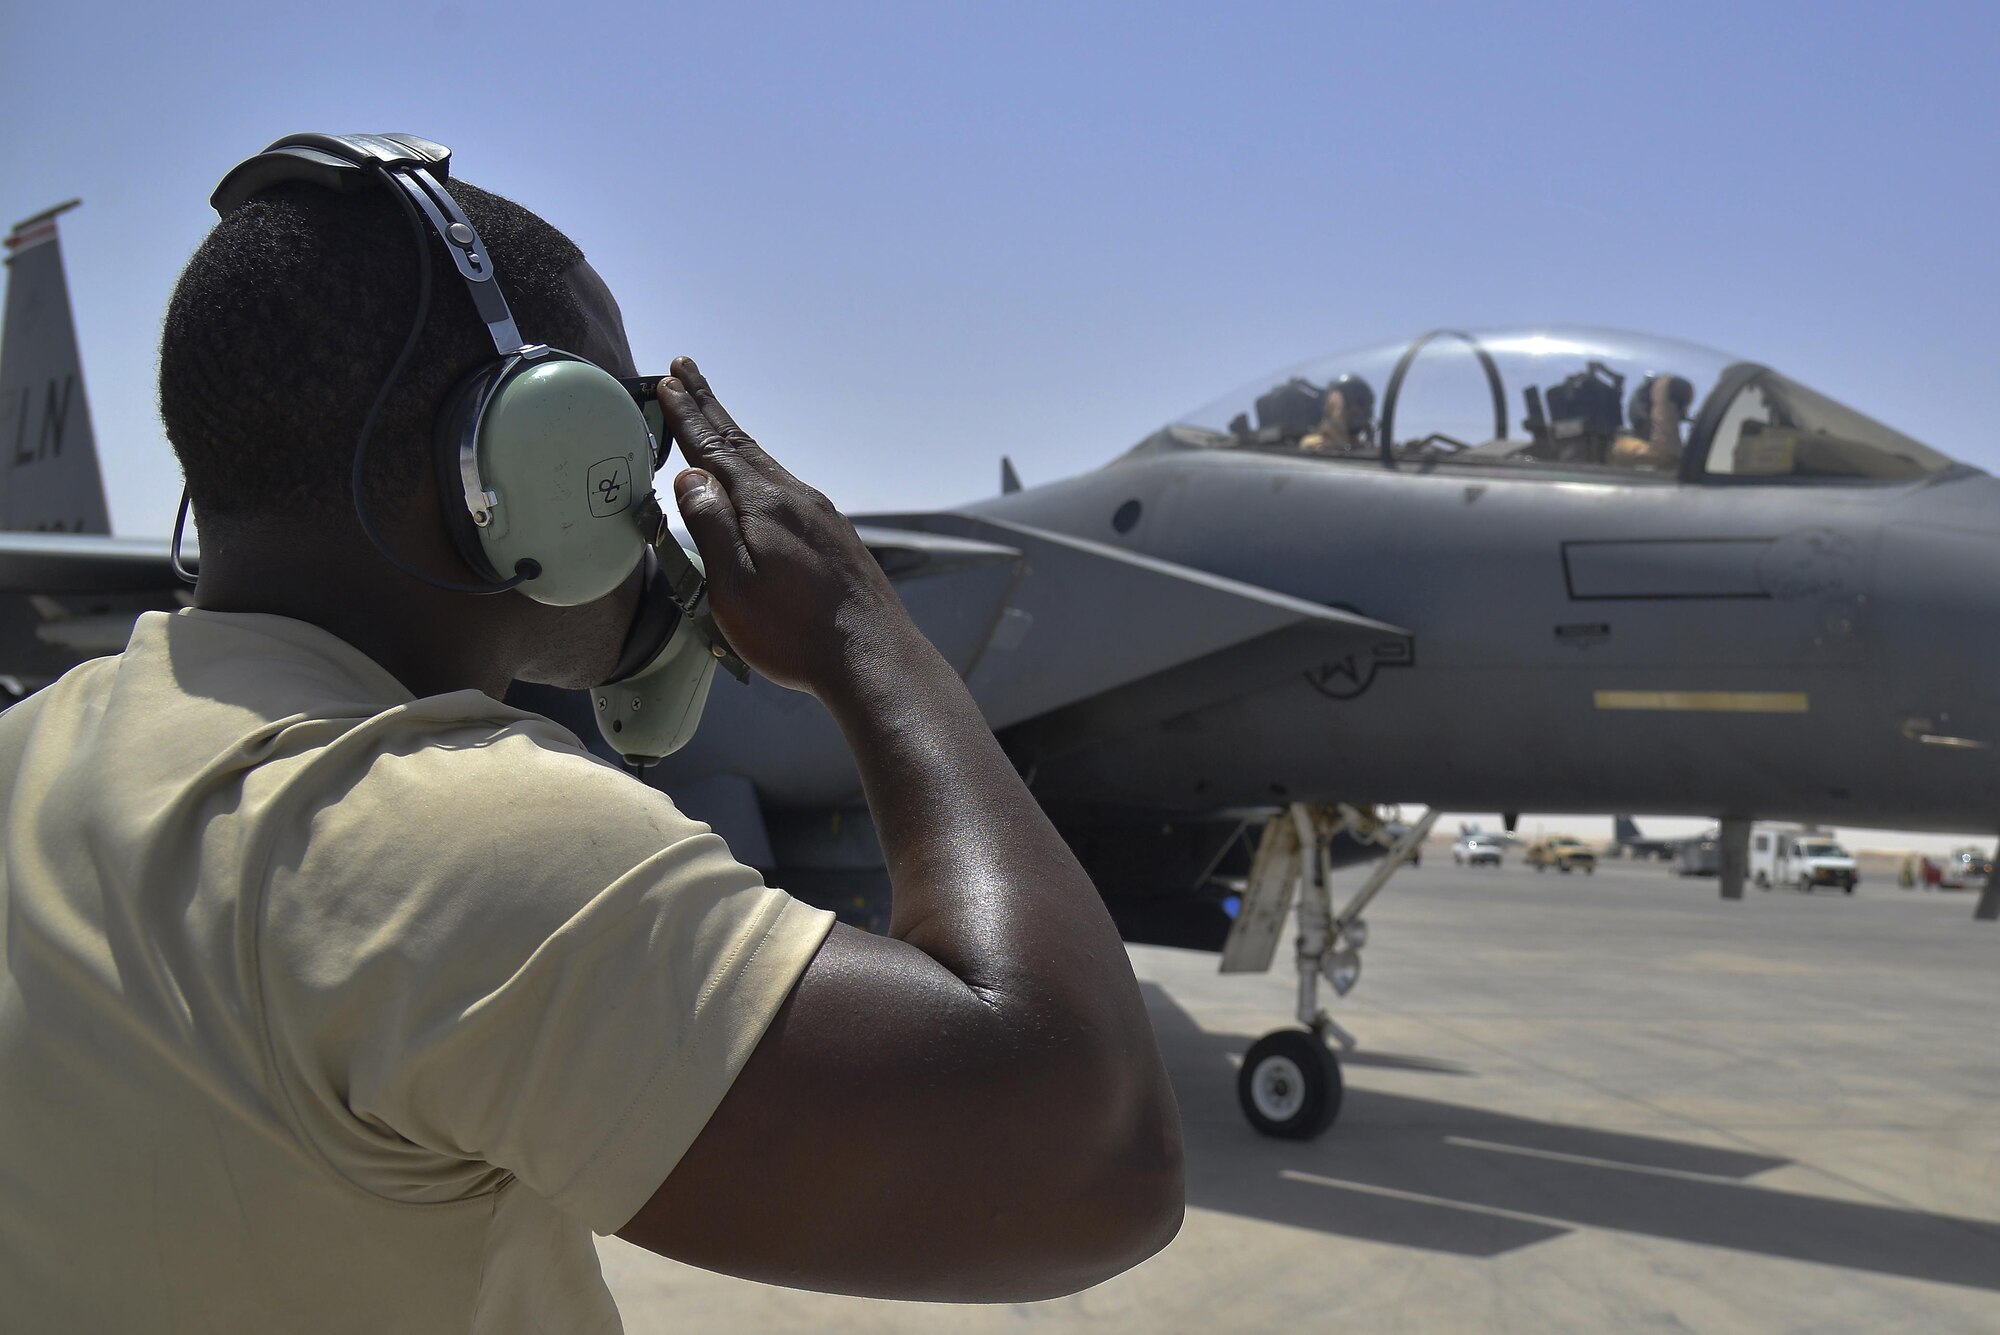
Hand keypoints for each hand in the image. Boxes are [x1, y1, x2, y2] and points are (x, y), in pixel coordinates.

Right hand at [656, 358, 914, 697]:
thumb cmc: (795, 632)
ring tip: (712, 418)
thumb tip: (690, 475)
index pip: (714, 449)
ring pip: (766, 465)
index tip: (668, 383)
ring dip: (734, 437)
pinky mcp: (834, 537)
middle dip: (710, 408)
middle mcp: (796, 497)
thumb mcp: (734, 584)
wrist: (873, 657)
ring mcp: (820, 515)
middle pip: (742, 444)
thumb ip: (709, 524)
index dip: (688, 417)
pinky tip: (757, 480)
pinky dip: (758, 469)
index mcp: (765, 504)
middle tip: (686, 369)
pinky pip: (786, 487)